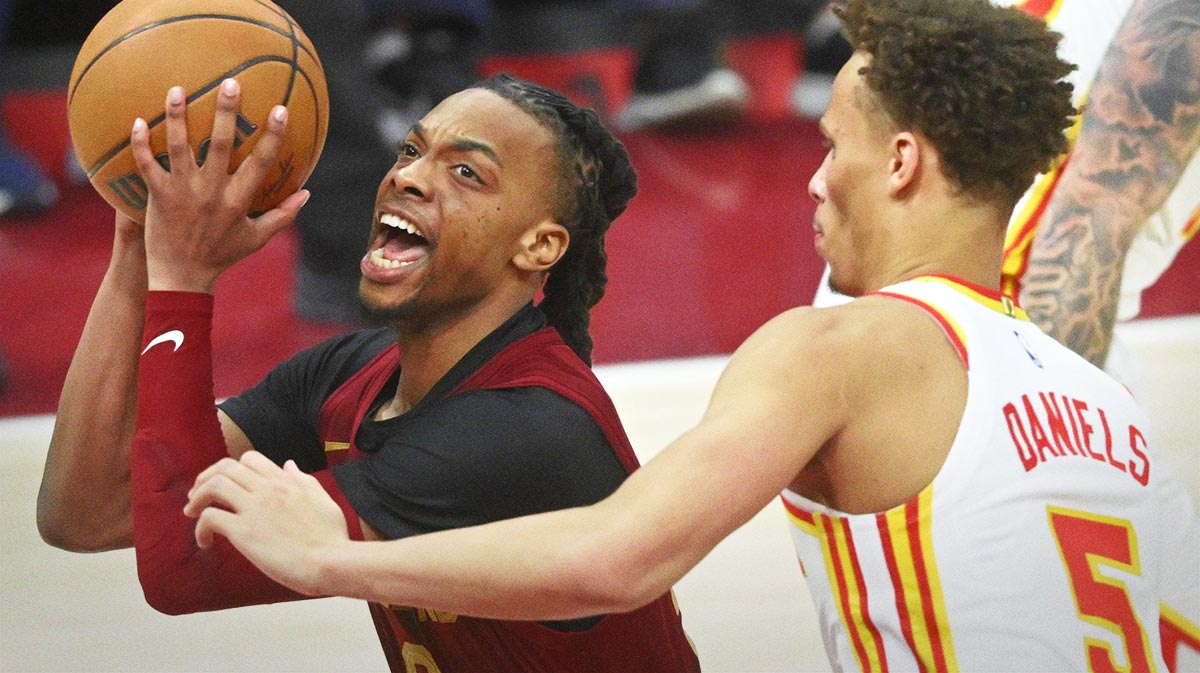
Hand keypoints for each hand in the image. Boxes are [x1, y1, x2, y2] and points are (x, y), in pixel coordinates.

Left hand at [130, 78, 309, 292]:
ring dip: (177, 116)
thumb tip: (306, 194)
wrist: (182, 278)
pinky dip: (141, 143)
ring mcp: (182, 192)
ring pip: (179, 147)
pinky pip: (146, 164)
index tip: (281, 110)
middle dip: (226, 112)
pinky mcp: (158, 196)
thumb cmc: (221, 256)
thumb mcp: (256, 238)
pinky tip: (139, 120)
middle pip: (219, 145)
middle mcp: (211, 192)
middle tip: (230, 83)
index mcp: (238, 201)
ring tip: (177, 89)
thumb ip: (283, 215)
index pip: (260, 163)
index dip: (272, 135)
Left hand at [185, 451, 348, 595]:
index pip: (249, 459)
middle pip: (225, 468)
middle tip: (197, 496)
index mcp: (285, 481)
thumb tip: (289, 465)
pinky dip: (201, 528)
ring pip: (213, 487)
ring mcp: (254, 509)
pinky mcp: (244, 532)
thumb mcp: (322, 499)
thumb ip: (303, 480)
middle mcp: (267, 489)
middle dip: (206, 478)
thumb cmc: (330, 537)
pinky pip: (210, 518)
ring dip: (197, 498)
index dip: (231, 469)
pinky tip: (205, 542)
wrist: (330, 562)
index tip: (225, 483)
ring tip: (192, 513)